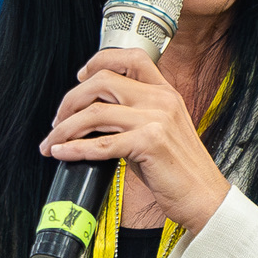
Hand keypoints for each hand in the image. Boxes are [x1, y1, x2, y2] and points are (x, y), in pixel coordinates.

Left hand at [41, 49, 229, 232]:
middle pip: (102, 82)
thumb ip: (134, 117)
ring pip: (95, 112)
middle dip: (71, 100)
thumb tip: (94, 117)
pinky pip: (101, 144)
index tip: (80, 77)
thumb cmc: (180, 171)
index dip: (100, 62)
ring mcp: (156, 120)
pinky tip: (62, 153)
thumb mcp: (161, 133)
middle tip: (59, 120)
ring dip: (66, 128)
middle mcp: (161, 100)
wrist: (205, 198)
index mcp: (166, 93)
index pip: (131, 59)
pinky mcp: (150, 144)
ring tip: (53, 141)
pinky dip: (75, 149)